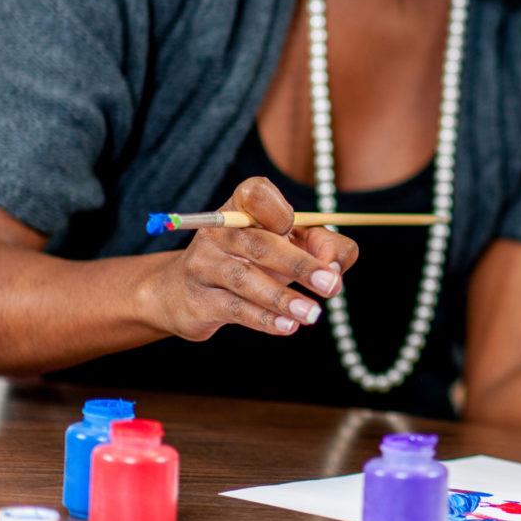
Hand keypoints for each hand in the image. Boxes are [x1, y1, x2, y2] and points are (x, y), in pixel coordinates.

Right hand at [147, 177, 358, 340]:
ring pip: (245, 279)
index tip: (296, 229)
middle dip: (300, 265)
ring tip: (312, 313)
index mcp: (241, 207)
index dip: (278, 210)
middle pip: (260, 244)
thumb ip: (323, 245)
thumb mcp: (288, 244)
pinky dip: (264, 319)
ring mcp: (204, 265)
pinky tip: (288, 326)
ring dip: (283, 298)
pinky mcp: (200, 300)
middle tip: (332, 285)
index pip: (257, 194)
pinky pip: (235, 308)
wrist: (184, 293)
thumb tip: (335, 268)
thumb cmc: (251, 262)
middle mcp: (219, 232)